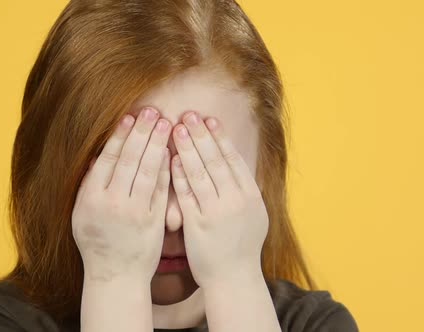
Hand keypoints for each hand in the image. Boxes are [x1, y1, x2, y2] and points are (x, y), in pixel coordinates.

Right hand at [72, 107, 171, 282]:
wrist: (116, 274)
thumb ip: (89, 184)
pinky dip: (165, 169)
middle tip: (152, 111)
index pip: (108, 159)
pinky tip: (171, 151)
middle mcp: (112, 203)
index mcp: (91, 198)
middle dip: (141, 133)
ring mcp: (134, 212)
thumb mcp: (82, 213)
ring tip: (165, 123)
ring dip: (156, 145)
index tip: (130, 117)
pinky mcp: (153, 221)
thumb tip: (98, 155)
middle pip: (129, 160)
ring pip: (147, 171)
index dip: (120, 136)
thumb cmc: (96, 241)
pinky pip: (160, 190)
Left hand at [170, 111, 268, 288]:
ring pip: (200, 174)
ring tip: (177, 128)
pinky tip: (170, 160)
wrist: (234, 278)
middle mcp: (236, 201)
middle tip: (189, 114)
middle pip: (216, 161)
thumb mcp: (254, 215)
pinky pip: (186, 195)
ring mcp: (217, 213)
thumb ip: (245, 190)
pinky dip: (178, 176)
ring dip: (187, 149)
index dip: (220, 138)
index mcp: (251, 196)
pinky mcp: (198, 225)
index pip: (233, 160)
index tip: (209, 119)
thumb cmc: (242, 246)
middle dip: (202, 135)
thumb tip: (236, 165)